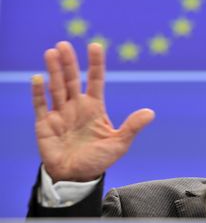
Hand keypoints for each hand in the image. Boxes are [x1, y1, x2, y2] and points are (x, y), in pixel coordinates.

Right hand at [31, 41, 154, 182]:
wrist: (76, 177)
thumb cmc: (98, 160)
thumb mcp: (119, 143)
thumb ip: (132, 127)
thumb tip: (151, 112)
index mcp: (95, 108)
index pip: (95, 80)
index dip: (96, 64)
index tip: (95, 46)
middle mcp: (77, 107)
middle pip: (72, 79)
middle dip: (69, 63)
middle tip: (64, 45)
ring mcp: (60, 114)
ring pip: (56, 87)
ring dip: (53, 71)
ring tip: (51, 53)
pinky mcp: (45, 124)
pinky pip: (40, 105)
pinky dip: (38, 93)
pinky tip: (37, 78)